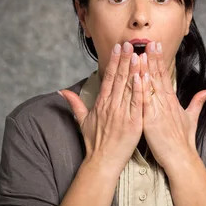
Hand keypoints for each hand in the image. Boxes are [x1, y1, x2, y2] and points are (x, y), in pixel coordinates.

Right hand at [59, 42, 142, 175]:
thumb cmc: (94, 143)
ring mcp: (122, 114)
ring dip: (134, 70)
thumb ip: (75, 104)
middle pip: (119, 78)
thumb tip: (62, 92)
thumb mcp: (82, 121)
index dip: (114, 62)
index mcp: (101, 104)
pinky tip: (144, 77)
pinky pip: (137, 103)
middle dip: (125, 60)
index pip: (108, 78)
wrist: (102, 161)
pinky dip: (140, 90)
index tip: (118, 48)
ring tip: (139, 55)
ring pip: (129, 88)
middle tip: (130, 44)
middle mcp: (111, 106)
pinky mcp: (133, 123)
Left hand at [139, 41, 205, 172]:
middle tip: (149, 41)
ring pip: (151, 86)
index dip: (160, 60)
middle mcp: (165, 103)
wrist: (181, 157)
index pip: (165, 76)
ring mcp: (158, 111)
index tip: (156, 46)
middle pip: (158, 76)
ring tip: (141, 53)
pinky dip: (142, 89)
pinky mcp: (151, 121)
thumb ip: (199, 102)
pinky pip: (145, 102)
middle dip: (153, 58)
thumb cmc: (184, 140)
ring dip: (145, 69)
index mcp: (172, 101)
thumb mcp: (192, 118)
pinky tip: (138, 77)